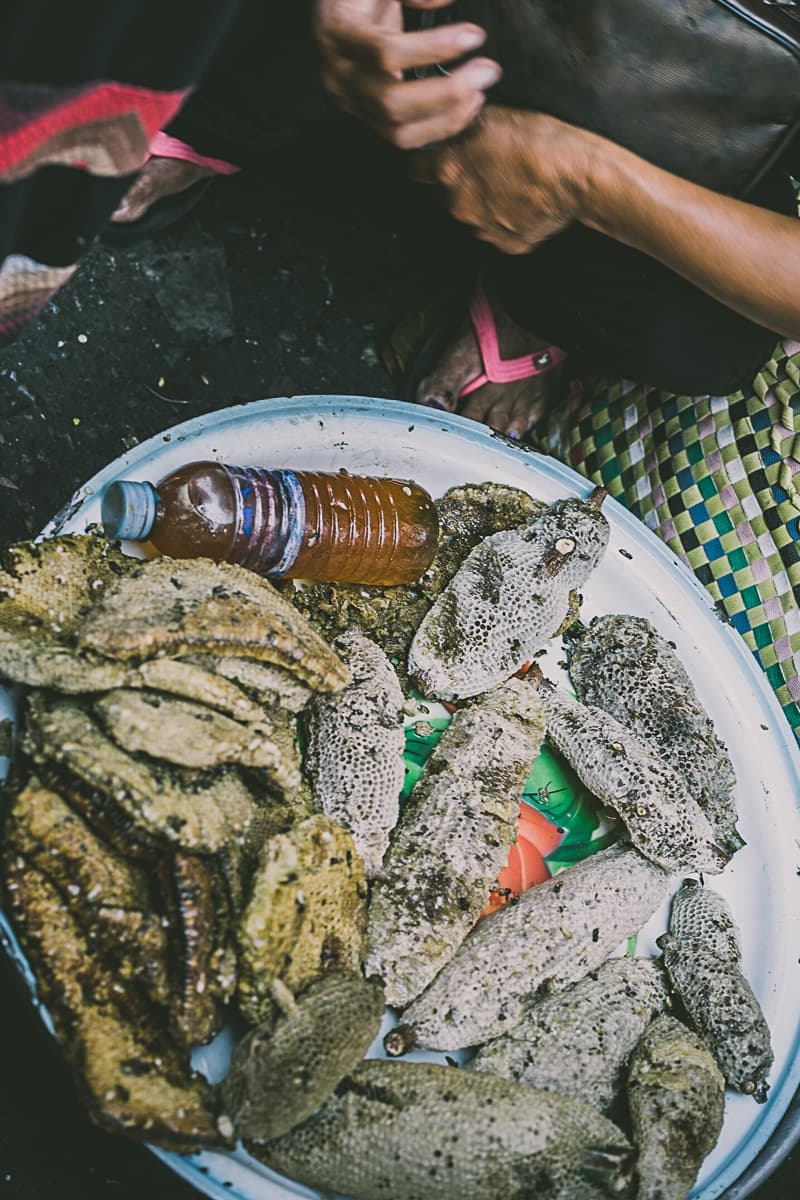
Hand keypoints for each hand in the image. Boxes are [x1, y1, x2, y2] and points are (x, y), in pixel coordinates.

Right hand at [313, 0, 501, 148]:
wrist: (335, 14)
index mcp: (337, 33)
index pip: (385, 52)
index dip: (432, 47)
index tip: (475, 35)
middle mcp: (339, 76)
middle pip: (392, 102)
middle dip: (446, 92)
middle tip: (488, 71)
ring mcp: (351, 103)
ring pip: (398, 131)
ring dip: (446, 117)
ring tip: (480, 92)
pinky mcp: (367, 118)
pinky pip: (403, 138)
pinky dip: (438, 128)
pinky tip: (465, 108)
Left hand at [411, 107, 596, 252]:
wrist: (576, 174)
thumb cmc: (539, 140)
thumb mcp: (494, 117)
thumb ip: (464, 127)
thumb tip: (454, 125)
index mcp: (449, 170)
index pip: (415, 168)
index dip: (426, 160)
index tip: (436, 156)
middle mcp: (458, 205)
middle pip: (442, 196)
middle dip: (455, 184)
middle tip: (481, 169)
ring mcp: (482, 229)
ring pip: (470, 216)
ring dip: (480, 203)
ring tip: (508, 185)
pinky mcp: (507, 244)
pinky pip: (497, 232)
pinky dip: (505, 220)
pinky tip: (523, 202)